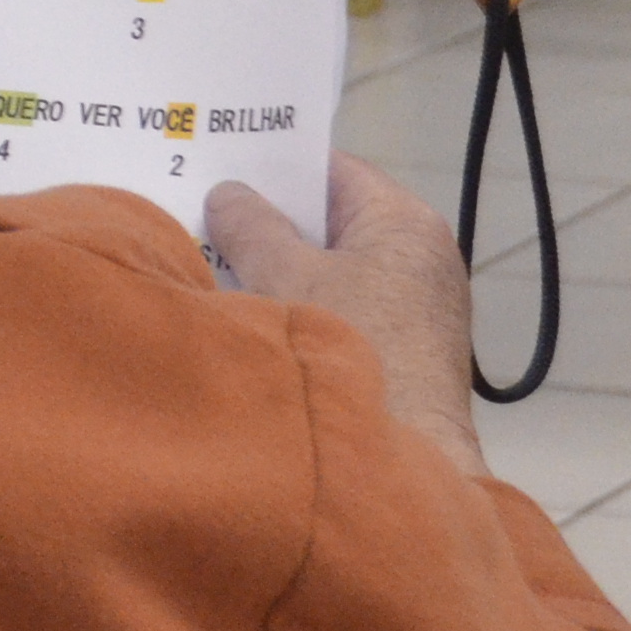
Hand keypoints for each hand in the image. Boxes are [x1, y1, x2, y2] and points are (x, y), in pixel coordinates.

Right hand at [204, 157, 488, 480]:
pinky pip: (348, 309)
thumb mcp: (287, 277)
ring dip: (286, 271)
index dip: (277, 166)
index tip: (222, 165)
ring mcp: (419, 310)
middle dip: (274, 222)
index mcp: (405, 221)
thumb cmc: (351, 347)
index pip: (334, 170)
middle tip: (208, 213)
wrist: (400, 465)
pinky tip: (263, 319)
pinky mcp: (408, 354)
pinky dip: (307, 308)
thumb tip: (228, 196)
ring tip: (222, 263)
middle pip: (335, 222)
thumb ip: (251, 228)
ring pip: (337, 271)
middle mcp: (423, 257)